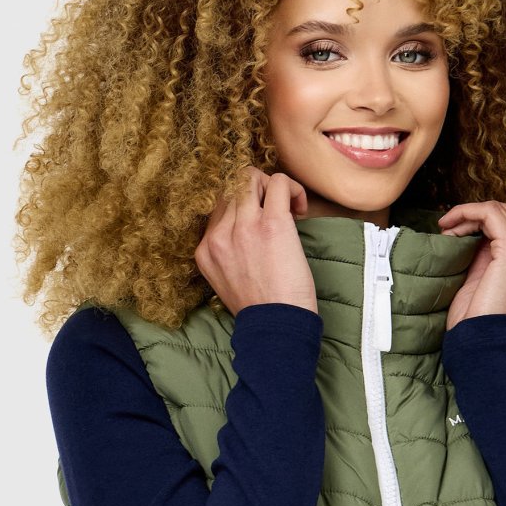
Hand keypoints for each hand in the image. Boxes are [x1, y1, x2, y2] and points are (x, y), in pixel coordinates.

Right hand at [195, 166, 318, 317]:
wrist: (277, 327)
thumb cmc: (261, 310)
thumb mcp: (226, 283)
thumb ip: (226, 254)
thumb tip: (244, 230)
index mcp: (205, 249)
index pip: (217, 206)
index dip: (242, 207)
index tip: (260, 224)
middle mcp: (219, 235)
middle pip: (231, 187)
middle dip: (257, 192)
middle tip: (278, 214)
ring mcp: (244, 227)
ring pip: (251, 177)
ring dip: (273, 188)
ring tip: (289, 210)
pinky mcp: (272, 224)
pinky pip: (278, 182)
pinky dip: (293, 189)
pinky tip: (300, 210)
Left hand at [437, 200, 505, 329]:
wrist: (483, 345)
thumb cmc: (476, 324)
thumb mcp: (479, 285)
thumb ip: (482, 261)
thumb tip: (467, 238)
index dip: (482, 224)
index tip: (452, 233)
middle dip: (478, 214)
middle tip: (450, 226)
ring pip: (501, 211)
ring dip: (470, 213)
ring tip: (447, 228)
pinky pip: (492, 214)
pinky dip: (469, 213)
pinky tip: (451, 227)